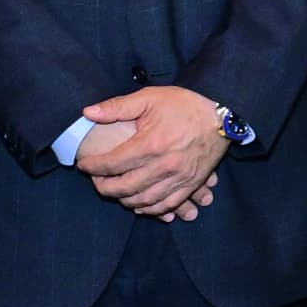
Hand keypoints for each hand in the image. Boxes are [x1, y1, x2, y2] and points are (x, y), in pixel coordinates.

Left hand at [79, 85, 228, 213]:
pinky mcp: (191, 184)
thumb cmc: (184, 104)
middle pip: (125, 187)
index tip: (83, 165)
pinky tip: (139, 205)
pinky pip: (167, 205)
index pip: (113, 163)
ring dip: (125, 200)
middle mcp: (164, 166)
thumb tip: (88, 113)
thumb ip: (117, 107)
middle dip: (104, 188)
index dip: (93, 166)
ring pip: (145, 201)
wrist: (222, 113)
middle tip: (95, 182)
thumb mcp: (149, 97)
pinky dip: (150, 209)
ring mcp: (179, 178)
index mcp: (151, 144)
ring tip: (114, 192)